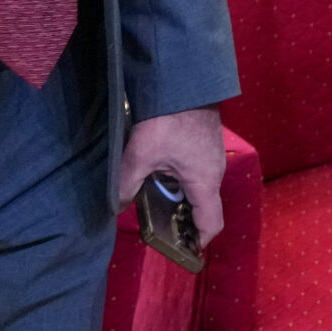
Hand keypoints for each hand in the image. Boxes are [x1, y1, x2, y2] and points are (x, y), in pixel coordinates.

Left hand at [116, 106, 227, 250]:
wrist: (183, 82)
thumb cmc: (166, 122)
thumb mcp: (139, 156)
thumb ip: (126, 186)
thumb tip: (116, 207)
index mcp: (204, 183)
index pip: (211, 224)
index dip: (198, 241)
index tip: (181, 249)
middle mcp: (215, 173)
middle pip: (204, 208)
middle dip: (183, 220)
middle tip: (157, 225)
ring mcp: (213, 156)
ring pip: (200, 189)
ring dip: (181, 198)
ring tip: (153, 200)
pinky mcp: (207, 143)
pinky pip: (198, 172)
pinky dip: (182, 181)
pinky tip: (160, 173)